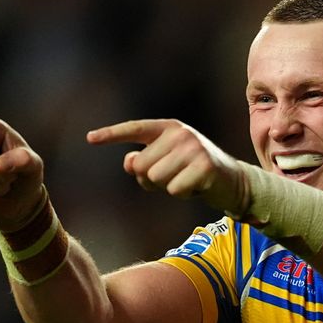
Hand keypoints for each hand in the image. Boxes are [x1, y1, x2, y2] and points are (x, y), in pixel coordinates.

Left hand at [87, 119, 246, 214]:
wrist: (232, 181)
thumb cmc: (194, 172)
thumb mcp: (167, 163)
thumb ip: (145, 161)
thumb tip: (130, 163)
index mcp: (169, 128)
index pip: (136, 129)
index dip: (112, 134)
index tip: (90, 138)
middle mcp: (181, 134)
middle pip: (142, 166)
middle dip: (151, 180)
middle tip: (174, 177)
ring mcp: (194, 149)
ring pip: (156, 179)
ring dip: (168, 187)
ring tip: (186, 181)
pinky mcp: (204, 167)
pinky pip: (174, 190)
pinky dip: (183, 194)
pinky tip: (196, 188)